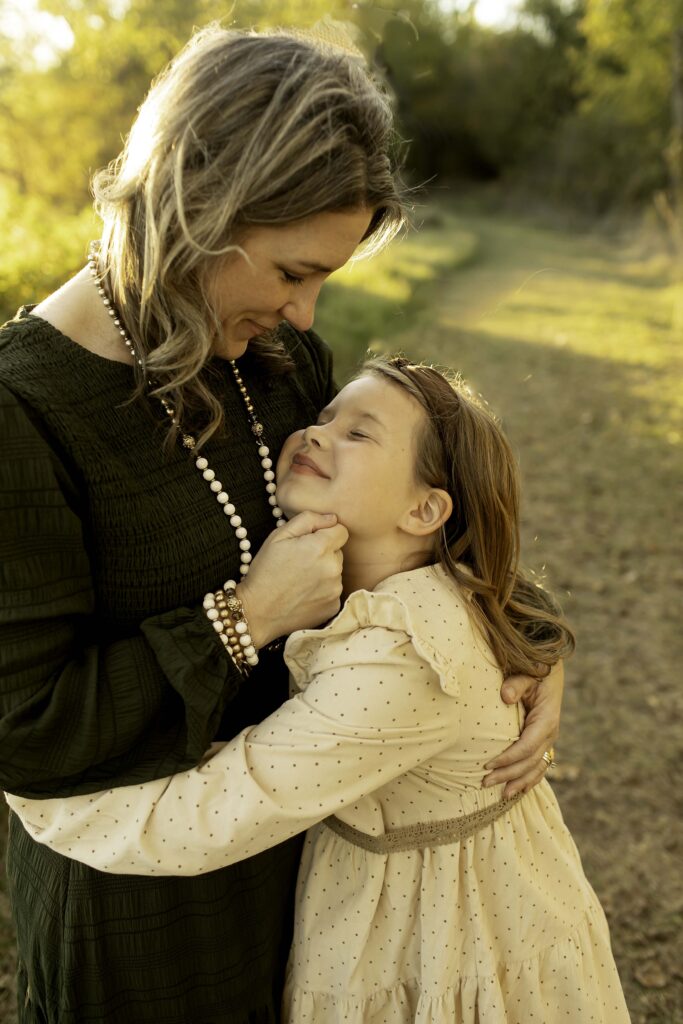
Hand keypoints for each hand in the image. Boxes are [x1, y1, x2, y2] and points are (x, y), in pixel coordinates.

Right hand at [235, 511, 348, 648]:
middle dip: (324, 553)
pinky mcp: (334, 606)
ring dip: (324, 572)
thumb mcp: (278, 536)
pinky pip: (334, 591)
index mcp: (320, 547)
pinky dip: (323, 591)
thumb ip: (308, 520)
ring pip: (336, 572)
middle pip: (338, 552)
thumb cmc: (265, 570)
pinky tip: (304, 594)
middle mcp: (333, 568)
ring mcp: (335, 589)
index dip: (325, 534)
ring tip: (300, 580)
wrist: (257, 612)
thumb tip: (332, 518)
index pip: (341, 531)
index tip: (310, 542)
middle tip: (300, 563)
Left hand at [482, 661, 563, 797]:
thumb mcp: (528, 674)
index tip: (487, 764)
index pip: (526, 747)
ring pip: (536, 768)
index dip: (508, 758)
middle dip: (508, 774)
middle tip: (484, 782)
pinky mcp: (544, 742)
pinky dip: (529, 780)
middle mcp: (550, 733)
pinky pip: (539, 766)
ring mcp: (549, 740)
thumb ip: (517, 684)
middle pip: (529, 762)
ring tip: (501, 795)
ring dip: (519, 782)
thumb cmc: (535, 672)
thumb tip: (506, 696)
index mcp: (547, 720)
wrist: (549, 671)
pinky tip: (516, 791)